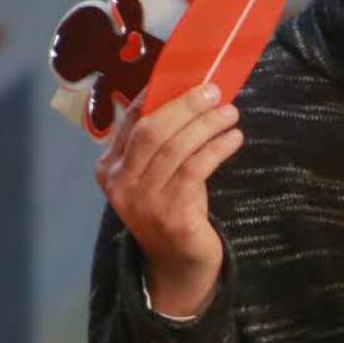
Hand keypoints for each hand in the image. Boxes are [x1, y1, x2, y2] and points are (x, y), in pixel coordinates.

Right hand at [95, 82, 242, 314]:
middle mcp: (121, 184)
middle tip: (214, 91)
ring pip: (176, 148)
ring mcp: (144, 201)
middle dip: (185, 106)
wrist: (178, 265)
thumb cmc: (171, 209)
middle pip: (151, 131)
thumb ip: (161, 142)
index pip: (130, 121)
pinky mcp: (171, 215)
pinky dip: (217, 148)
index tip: (184, 76)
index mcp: (109, 168)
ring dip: (207, 125)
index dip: (155, 95)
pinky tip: (233, 139)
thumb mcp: (157, 174)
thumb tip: (190, 94)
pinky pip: (196, 169)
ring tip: (231, 113)